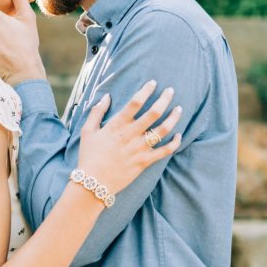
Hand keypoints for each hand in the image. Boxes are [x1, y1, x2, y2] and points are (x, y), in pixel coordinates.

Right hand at [77, 81, 181, 198]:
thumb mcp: (87, 131)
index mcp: (117, 125)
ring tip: (179, 109)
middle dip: (164, 99)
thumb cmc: (89, 156)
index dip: (146, 90)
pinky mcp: (144, 162)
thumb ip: (97, 112)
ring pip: (163, 130)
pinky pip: (164, 151)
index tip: (153, 83)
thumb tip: (106, 96)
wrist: (93, 183)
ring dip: (173, 118)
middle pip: (153, 112)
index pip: (135, 102)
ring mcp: (139, 148)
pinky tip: (179, 135)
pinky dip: (174, 143)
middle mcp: (130, 134)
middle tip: (171, 91)